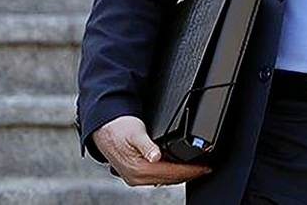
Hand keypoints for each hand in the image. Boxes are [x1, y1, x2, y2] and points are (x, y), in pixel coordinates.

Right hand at [92, 115, 211, 186]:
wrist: (102, 127)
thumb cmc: (118, 126)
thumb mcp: (135, 131)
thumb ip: (147, 145)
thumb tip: (156, 156)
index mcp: (138, 168)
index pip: (171, 173)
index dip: (190, 170)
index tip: (204, 167)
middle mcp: (136, 177)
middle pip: (169, 179)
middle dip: (188, 174)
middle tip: (205, 169)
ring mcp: (134, 178)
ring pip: (163, 180)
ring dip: (179, 175)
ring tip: (195, 169)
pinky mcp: (132, 174)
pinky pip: (156, 178)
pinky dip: (168, 174)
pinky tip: (175, 169)